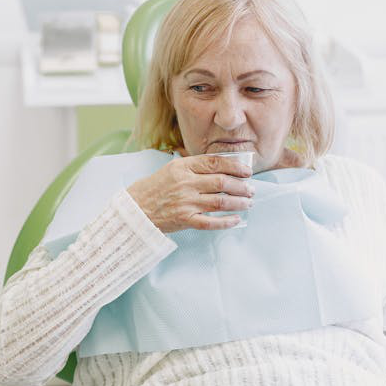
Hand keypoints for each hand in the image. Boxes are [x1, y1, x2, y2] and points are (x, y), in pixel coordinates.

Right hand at [126, 154, 253, 232]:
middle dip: (241, 186)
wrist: (135, 209)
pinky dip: (226, 222)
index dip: (235, 166)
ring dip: (238, 202)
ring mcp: (185, 203)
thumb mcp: (171, 169)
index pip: (215, 162)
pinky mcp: (184, 220)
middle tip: (251, 189)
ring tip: (248, 203)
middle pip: (222, 182)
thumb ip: (194, 166)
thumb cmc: (154, 188)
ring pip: (220, 202)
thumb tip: (222, 167)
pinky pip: (210, 222)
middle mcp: (185, 184)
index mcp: (182, 167)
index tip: (247, 171)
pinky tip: (236, 220)